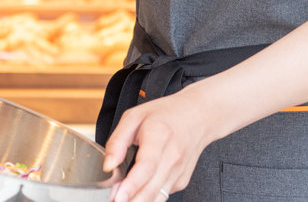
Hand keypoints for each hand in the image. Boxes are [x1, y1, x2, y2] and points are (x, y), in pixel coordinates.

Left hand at [102, 84, 217, 201]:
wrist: (198, 116)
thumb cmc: (165, 114)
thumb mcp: (134, 117)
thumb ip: (118, 141)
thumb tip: (108, 165)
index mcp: (159, 135)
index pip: (146, 166)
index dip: (131, 185)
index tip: (117, 198)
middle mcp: (173, 157)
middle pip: (151, 188)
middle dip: (130, 200)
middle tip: (113, 200)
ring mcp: (179, 171)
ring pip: (157, 197)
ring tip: (121, 199)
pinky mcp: (181, 181)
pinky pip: (161, 195)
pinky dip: (147, 197)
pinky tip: (136, 192)